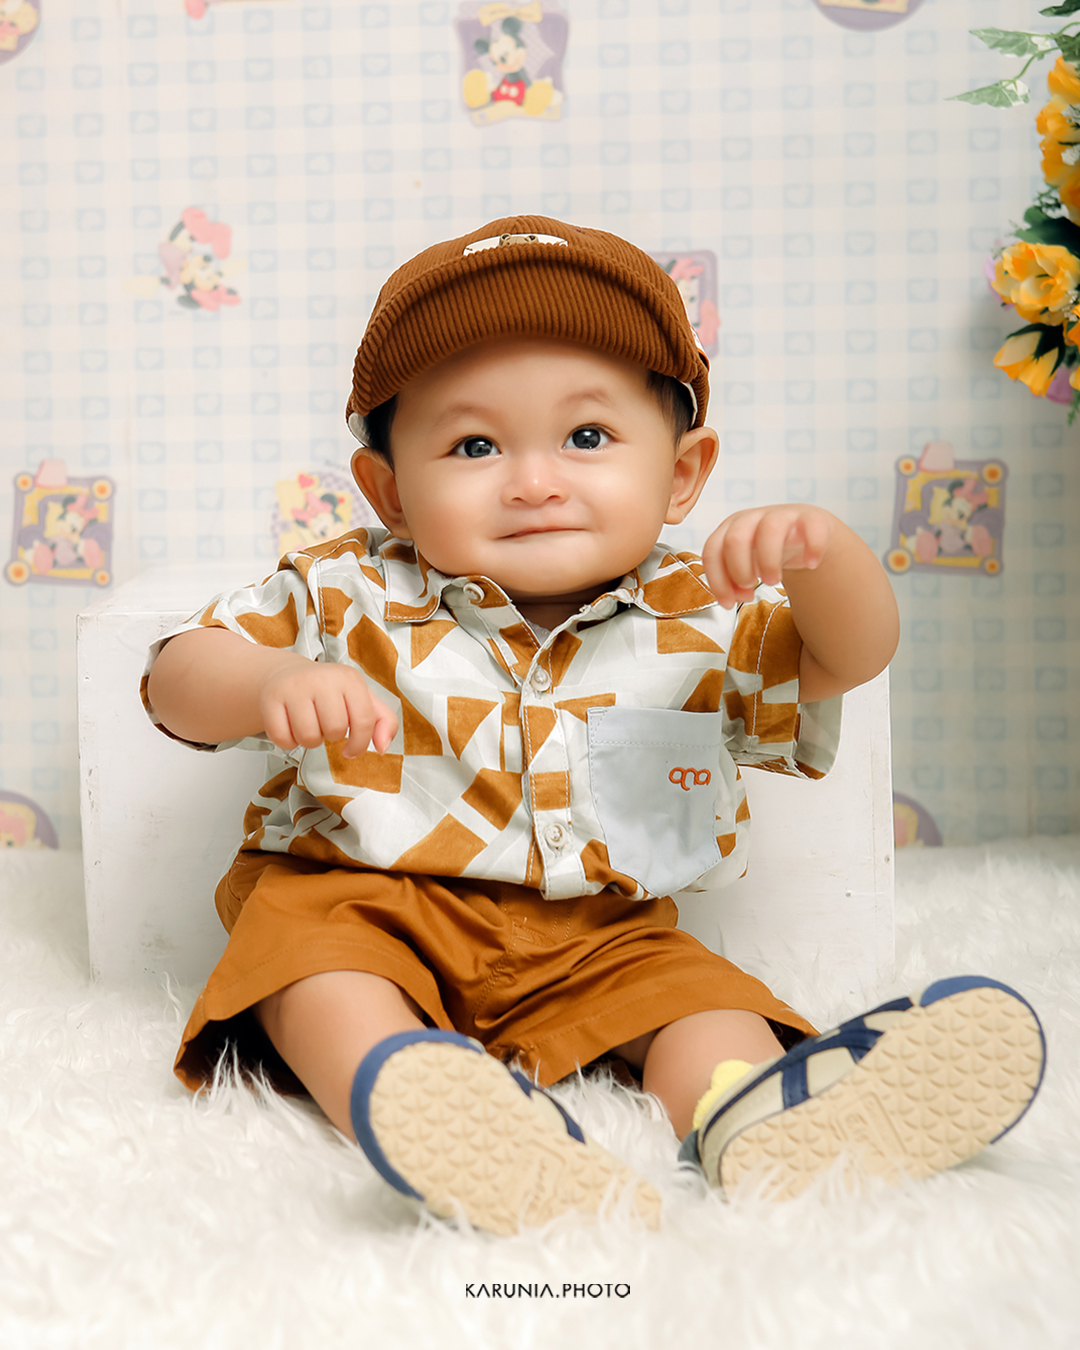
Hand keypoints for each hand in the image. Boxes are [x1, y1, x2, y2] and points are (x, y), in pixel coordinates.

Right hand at [258, 656, 397, 757]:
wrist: (287, 675)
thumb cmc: (329, 692)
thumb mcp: (361, 699)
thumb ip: (383, 722)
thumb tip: (382, 747)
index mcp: (349, 679)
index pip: (364, 721)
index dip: (360, 744)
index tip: (352, 749)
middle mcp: (322, 678)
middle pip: (335, 731)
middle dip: (331, 737)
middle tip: (324, 724)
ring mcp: (294, 687)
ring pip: (308, 737)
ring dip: (310, 740)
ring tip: (309, 724)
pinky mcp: (271, 698)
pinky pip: (282, 738)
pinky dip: (287, 741)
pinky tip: (290, 726)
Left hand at [701, 505, 836, 608]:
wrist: (801, 534)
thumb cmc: (765, 552)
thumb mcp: (744, 566)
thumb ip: (733, 582)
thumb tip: (732, 598)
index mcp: (729, 530)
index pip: (712, 551)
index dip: (717, 581)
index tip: (729, 604)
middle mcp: (751, 519)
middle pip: (735, 539)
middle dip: (739, 570)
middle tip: (751, 588)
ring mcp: (781, 516)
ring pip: (769, 530)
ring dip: (768, 561)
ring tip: (774, 582)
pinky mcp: (809, 518)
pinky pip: (811, 526)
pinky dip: (812, 547)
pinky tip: (811, 564)